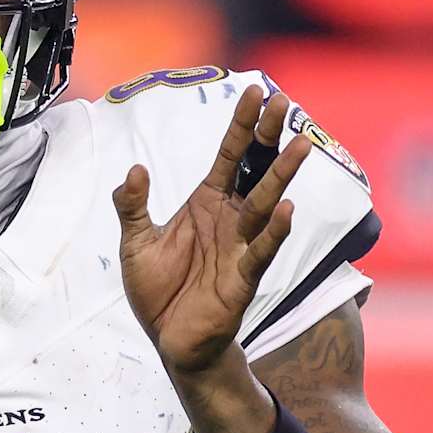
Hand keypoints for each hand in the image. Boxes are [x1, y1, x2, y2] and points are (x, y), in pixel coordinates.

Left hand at [113, 85, 309, 375]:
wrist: (170, 340)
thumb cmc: (159, 290)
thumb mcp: (135, 243)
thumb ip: (131, 206)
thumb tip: (134, 170)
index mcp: (206, 203)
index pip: (229, 155)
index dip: (241, 125)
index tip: (256, 91)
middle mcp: (229, 218)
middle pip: (254, 169)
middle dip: (268, 137)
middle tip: (285, 104)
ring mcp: (240, 246)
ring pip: (263, 204)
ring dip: (281, 177)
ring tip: (300, 146)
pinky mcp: (243, 278)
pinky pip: (260, 250)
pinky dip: (273, 231)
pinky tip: (285, 208)